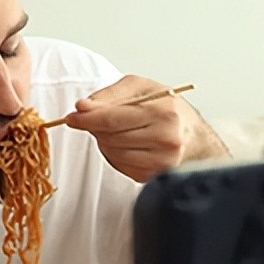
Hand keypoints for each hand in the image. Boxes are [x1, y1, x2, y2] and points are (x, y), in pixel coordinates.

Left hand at [64, 75, 227, 181]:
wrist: (191, 132)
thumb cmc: (165, 106)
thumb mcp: (139, 87)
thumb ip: (109, 95)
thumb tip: (82, 108)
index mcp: (163, 112)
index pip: (113, 119)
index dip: (87, 119)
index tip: (72, 117)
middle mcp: (166, 138)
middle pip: (111, 137)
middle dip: (96, 129)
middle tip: (93, 120)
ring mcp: (163, 161)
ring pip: (114, 154)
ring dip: (105, 142)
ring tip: (114, 131)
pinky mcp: (156, 175)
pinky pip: (122, 167)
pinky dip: (115, 155)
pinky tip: (125, 144)